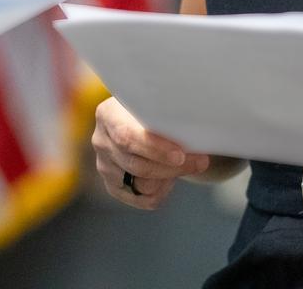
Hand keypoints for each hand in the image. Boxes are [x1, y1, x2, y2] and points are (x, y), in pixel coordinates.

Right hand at [91, 96, 211, 210]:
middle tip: (201, 161)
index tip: (180, 155)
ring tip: (185, 164)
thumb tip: (194, 133)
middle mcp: (101, 141)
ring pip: (142, 184)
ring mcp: (104, 165)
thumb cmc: (152, 108)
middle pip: (137, 165)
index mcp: (108, 114)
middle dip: (172, 167)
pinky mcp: (112, 185)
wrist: (140, 117)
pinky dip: (162, 191)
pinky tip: (170, 176)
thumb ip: (165, 115)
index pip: (127, 137)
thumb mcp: (155, 103)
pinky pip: (142, 199)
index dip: (155, 149)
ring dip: (169, 177)